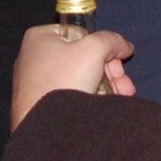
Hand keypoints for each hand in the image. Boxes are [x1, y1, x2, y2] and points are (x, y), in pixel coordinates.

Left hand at [11, 25, 134, 129]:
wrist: (46, 126)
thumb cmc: (64, 79)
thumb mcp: (93, 49)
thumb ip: (111, 40)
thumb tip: (124, 46)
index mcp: (40, 37)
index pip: (81, 34)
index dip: (103, 47)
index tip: (118, 61)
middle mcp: (35, 58)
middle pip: (84, 58)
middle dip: (111, 72)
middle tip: (125, 85)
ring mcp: (38, 83)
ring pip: (81, 78)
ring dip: (107, 86)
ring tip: (123, 97)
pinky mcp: (43, 105)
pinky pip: (71, 95)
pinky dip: (91, 98)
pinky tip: (106, 106)